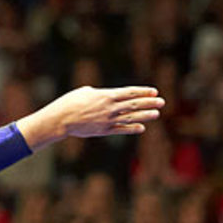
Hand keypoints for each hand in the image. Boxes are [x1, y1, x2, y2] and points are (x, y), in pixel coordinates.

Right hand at [18, 86, 162, 149]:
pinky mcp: (104, 130)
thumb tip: (107, 96)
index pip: (130, 93)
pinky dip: (132, 128)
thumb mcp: (85, 91)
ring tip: (156, 114)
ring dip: (145, 116)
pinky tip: (141, 128)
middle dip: (149, 103)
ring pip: (131, 117)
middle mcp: (110, 107)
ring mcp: (108, 120)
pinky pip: (121, 129)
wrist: (61, 119)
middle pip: (134, 105)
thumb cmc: (70, 102)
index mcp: (106, 95)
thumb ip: (100, 93)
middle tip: (161, 102)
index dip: (143, 92)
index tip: (154, 92)